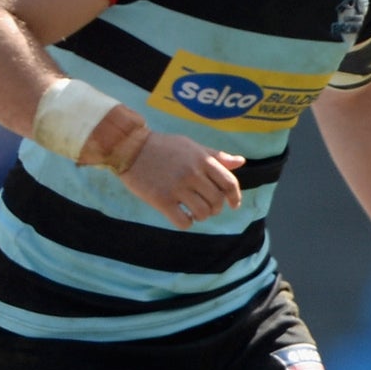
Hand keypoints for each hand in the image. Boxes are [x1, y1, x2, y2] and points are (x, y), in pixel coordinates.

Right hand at [118, 131, 245, 226]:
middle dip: (215, 208)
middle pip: (217, 202)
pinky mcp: (161, 199)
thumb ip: (216, 156)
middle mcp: (193, 173)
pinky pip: (183, 221)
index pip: (229, 183)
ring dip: (201, 216)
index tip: (233, 204)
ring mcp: (177, 187)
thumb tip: (241, 162)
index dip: (235, 197)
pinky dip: (186, 223)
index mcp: (203, 160)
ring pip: (203, 213)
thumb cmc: (163, 147)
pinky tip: (181, 215)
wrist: (129, 147)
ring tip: (193, 211)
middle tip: (206, 206)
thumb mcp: (192, 146)